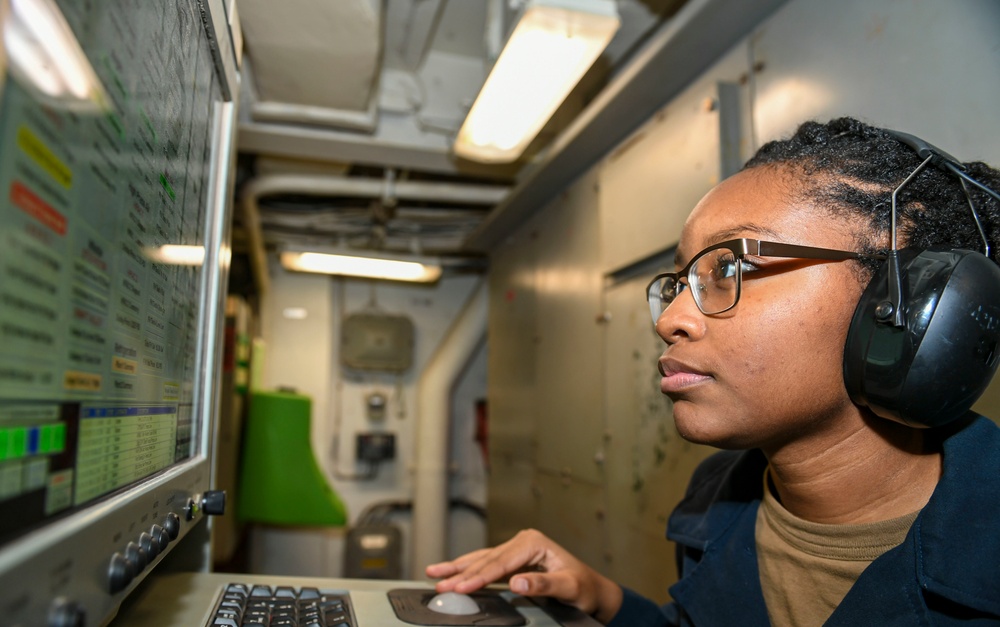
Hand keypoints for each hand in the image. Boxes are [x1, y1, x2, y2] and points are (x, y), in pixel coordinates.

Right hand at [424, 529, 623, 623]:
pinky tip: (451, 572)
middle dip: (460, 573)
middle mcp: (522, 542)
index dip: (479, 576)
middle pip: (486, 559)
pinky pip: (485, 565)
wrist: (592, 590)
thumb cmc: (584, 588)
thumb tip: (517, 583)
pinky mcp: (513, 561)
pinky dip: (466, 570)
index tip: (461, 588)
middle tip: (438, 584)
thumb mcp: (568, 587)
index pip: (500, 562)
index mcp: (533, 543)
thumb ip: (543, 585)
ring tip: (433, 573)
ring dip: (457, 568)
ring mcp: (516, 550)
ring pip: (481, 559)